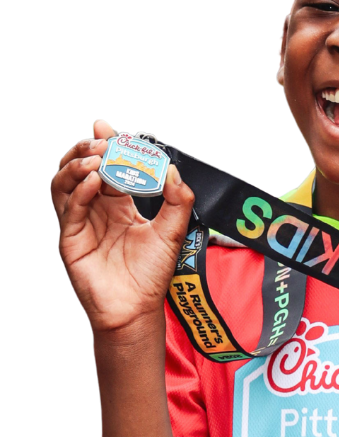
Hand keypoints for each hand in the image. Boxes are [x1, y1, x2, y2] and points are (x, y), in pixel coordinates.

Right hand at [52, 119, 194, 336]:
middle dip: (87, 150)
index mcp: (117, 205)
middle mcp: (95, 210)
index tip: (107, 127)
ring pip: (64, 184)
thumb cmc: (151, 275)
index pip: (107, 167)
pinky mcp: (70, 239)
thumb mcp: (172, 232)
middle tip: (101, 141)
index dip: (105, 146)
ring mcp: (79, 223)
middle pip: (80, 169)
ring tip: (96, 158)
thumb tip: (173, 171)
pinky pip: (69, 209)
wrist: (137, 309)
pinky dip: (80, 191)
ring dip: (77, 165)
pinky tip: (95, 182)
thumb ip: (177, 201)